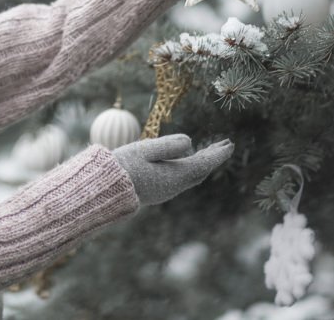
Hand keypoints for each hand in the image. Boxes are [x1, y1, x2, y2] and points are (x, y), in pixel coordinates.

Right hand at [112, 134, 233, 205]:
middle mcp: (174, 186)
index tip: (229, 144)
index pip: (203, 163)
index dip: (217, 154)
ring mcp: (166, 190)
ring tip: (210, 151)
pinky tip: (187, 161)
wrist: (105, 189)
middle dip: (213, 157)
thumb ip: (169, 145)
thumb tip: (191, 142)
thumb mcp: (145, 150)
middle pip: (200, 170)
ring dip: (202, 162)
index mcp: (174, 176)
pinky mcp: (157, 191)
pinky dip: (190, 167)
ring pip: (192, 176)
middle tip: (225, 145)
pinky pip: (182, 178)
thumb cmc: (123, 166)